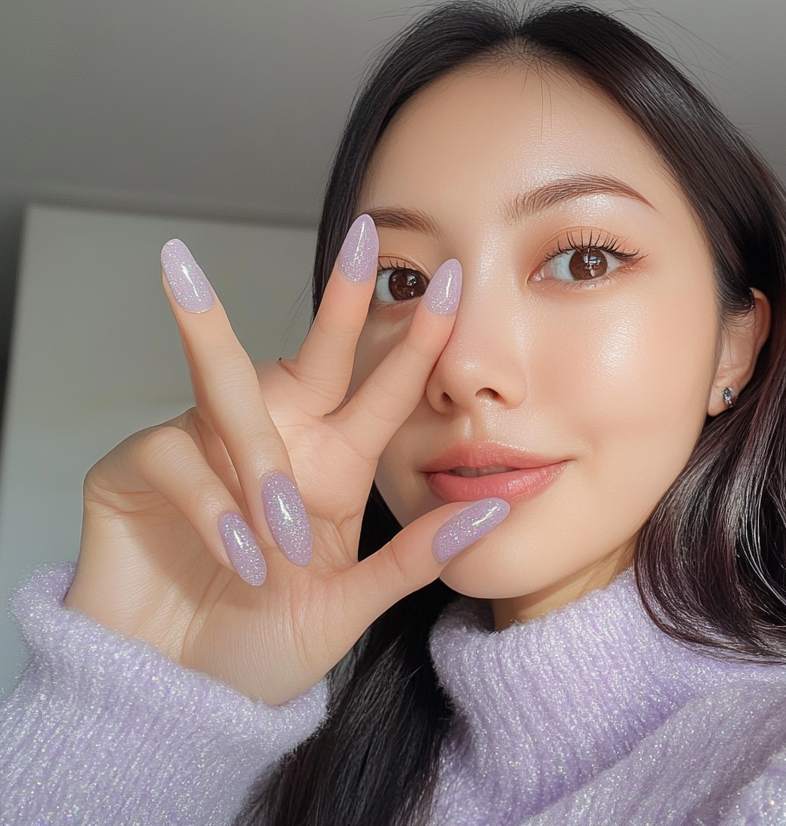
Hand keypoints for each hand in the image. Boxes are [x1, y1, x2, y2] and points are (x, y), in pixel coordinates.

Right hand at [63, 218, 507, 704]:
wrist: (178, 698)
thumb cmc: (262, 646)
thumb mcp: (348, 605)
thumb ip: (411, 559)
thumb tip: (490, 511)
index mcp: (332, 463)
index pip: (379, 390)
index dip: (414, 339)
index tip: (450, 283)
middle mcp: (275, 441)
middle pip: (309, 354)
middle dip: (339, 300)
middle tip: (364, 243)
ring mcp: (205, 448)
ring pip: (228, 395)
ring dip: (261, 461)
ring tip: (284, 529)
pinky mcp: (139, 467)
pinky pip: (180, 458)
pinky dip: (215, 510)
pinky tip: (238, 558)